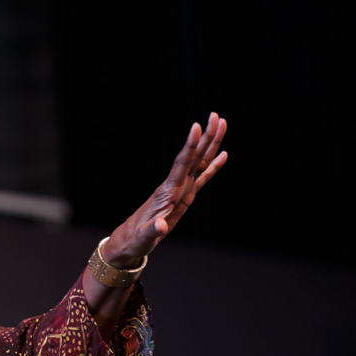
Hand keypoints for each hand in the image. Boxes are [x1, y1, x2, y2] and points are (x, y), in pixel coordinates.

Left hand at [101, 112, 227, 266]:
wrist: (132, 240)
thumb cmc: (137, 239)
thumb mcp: (144, 237)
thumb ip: (153, 230)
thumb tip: (162, 227)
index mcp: (167, 191)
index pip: (181, 164)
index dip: (190, 146)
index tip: (197, 126)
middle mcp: (175, 185)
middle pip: (194, 156)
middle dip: (206, 137)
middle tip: (216, 115)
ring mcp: (181, 189)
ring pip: (199, 162)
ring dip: (211, 144)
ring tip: (222, 124)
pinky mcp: (185, 196)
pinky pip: (202, 177)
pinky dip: (213, 166)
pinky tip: (223, 154)